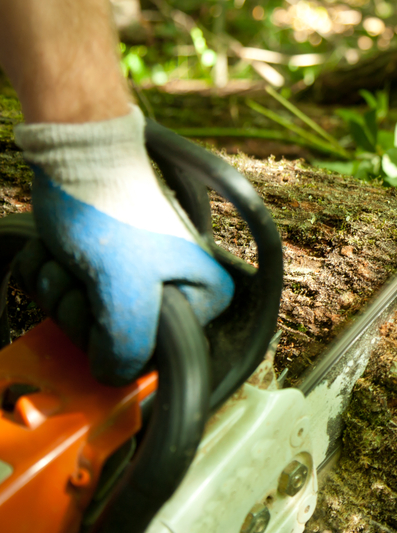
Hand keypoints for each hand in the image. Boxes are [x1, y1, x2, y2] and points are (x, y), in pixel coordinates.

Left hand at [14, 106, 232, 384]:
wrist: (78, 156)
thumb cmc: (109, 211)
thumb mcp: (124, 289)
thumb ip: (127, 347)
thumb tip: (115, 376)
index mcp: (207, 298)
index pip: (155, 358)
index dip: (116, 340)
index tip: (106, 305)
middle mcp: (179, 293)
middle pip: (115, 342)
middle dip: (80, 311)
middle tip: (83, 276)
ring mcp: (138, 282)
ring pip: (84, 323)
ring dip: (60, 292)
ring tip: (69, 258)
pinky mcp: (104, 269)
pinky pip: (68, 300)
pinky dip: (52, 279)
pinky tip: (58, 255)